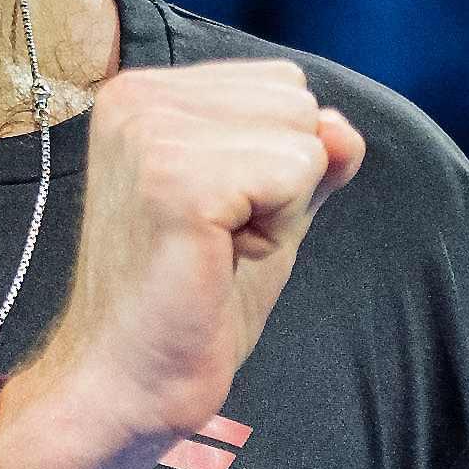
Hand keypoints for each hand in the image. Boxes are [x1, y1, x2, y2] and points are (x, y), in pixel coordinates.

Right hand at [0, 58, 363, 468]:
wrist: (125, 385)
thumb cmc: (189, 304)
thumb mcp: (266, 212)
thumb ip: (308, 158)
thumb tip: (343, 127)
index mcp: (145, 93)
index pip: (283, 84)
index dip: (277, 163)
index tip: (217, 221)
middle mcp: (137, 97)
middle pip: (297, 100)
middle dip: (284, 181)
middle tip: (218, 243)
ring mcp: (150, 133)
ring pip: (303, 135)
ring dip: (282, 208)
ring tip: (216, 252)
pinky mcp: (174, 179)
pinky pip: (295, 173)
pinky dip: (278, 230)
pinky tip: (219, 262)